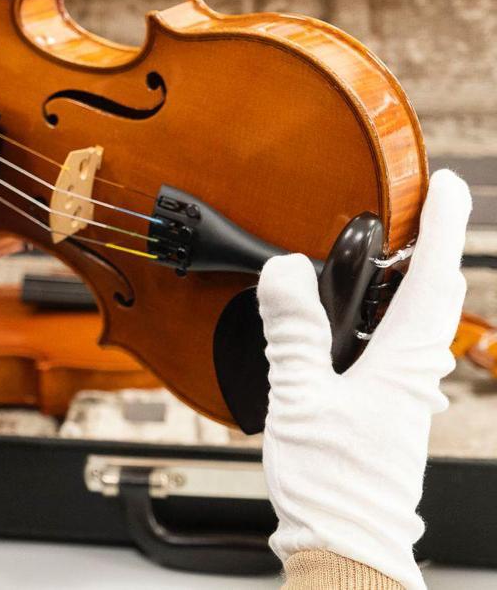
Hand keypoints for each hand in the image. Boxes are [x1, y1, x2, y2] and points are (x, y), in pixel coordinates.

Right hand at [257, 169, 470, 589]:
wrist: (346, 546)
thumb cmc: (333, 484)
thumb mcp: (302, 400)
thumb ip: (293, 332)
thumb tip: (284, 269)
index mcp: (406, 364)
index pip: (434, 278)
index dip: (443, 225)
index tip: (446, 184)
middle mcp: (416, 374)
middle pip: (435, 293)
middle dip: (431, 244)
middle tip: (414, 206)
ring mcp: (404, 393)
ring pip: (417, 319)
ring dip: (407, 277)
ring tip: (381, 249)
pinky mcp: (387, 408)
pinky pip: (396, 344)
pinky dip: (385, 312)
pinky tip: (352, 316)